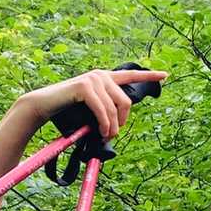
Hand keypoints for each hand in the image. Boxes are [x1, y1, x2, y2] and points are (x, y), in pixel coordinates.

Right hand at [24, 68, 167, 139]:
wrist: (44, 105)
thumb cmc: (69, 110)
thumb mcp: (92, 108)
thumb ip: (107, 109)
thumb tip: (119, 125)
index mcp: (105, 78)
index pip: (131, 75)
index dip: (149, 75)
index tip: (165, 75)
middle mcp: (101, 75)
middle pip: (126, 101)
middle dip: (122, 120)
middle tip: (112, 133)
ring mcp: (93, 79)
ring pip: (115, 108)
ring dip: (112, 126)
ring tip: (105, 134)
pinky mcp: (85, 86)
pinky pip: (102, 109)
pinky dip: (104, 123)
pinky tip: (101, 131)